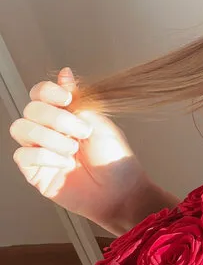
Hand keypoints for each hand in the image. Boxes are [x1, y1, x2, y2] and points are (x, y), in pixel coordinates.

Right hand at [9, 66, 149, 227]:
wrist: (120, 191)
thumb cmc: (114, 160)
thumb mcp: (99, 122)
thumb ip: (77, 99)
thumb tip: (64, 73)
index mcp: (65, 115)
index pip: (40, 93)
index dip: (48, 91)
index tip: (66, 98)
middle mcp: (49, 130)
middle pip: (30, 109)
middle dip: (57, 118)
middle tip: (82, 132)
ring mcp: (40, 150)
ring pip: (21, 128)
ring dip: (51, 137)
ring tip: (73, 150)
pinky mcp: (35, 171)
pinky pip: (23, 154)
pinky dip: (45, 156)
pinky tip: (64, 164)